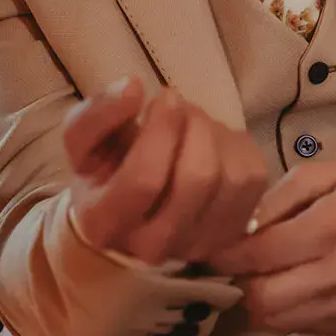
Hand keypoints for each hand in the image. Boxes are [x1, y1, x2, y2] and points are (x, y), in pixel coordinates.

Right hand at [62, 77, 267, 265]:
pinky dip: (236, 146)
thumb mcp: (83, 141)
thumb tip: (133, 88)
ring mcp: (198, 244)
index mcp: (104, 224)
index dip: (160, 129)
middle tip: (178, 105)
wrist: (130, 213)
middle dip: (193, 125)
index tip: (161, 97)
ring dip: (215, 134)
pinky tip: (213, 143)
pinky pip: (252, 178)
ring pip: (230, 177)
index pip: (144, 179)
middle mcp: (152, 246)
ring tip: (192, 123)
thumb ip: (96, 113)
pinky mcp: (233, 231)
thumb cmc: (104, 172)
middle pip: (197, 177)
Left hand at [209, 151, 335, 334]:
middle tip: (238, 265)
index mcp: (333, 227)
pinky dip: (292, 311)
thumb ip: (276, 200)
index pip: (257, 256)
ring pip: (279, 322)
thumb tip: (235, 229)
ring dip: (262, 301)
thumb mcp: (324, 172)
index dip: (224, 256)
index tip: (210, 249)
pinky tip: (300, 285)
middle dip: (240, 283)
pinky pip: (306, 328)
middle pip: (261, 301)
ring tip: (266, 275)